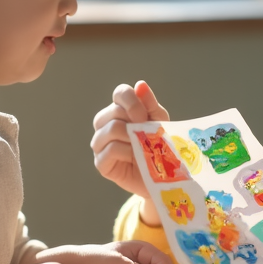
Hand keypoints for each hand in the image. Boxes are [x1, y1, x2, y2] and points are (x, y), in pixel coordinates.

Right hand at [90, 81, 169, 224]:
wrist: (162, 178)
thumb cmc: (159, 148)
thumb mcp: (159, 123)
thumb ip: (150, 104)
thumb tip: (140, 85)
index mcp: (119, 110)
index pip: (120, 93)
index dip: (132, 101)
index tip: (145, 115)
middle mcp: (104, 124)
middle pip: (114, 112)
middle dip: (135, 121)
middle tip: (149, 134)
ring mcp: (100, 144)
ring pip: (110, 129)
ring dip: (131, 137)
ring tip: (143, 147)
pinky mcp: (101, 163)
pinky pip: (109, 150)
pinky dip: (126, 152)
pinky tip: (136, 158)